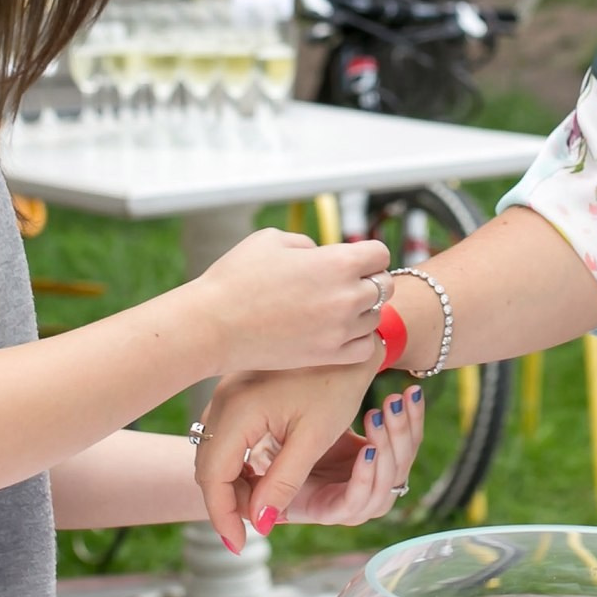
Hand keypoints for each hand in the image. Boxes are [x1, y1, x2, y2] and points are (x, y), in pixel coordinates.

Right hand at [188, 229, 393, 374]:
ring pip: (375, 317)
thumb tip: (321, 255)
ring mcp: (339, 329)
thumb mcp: (272, 240)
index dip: (367, 253)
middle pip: (384, 285)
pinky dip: (358, 339)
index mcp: (336, 262)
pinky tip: (337, 332)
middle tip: (344, 283)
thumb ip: (308, 244)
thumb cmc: (236, 278)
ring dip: (362, 310)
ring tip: (335, 308)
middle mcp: (345, 296)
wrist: (212, 325)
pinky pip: (365, 348)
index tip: (353, 258)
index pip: (380, 254)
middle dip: (368, 280)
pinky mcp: (327, 356)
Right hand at [197, 362, 401, 543]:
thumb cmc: (335, 380)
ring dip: (232, 484)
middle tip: (248, 530)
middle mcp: (223, 403)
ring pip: (215, 455)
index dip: (223, 516)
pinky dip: (237, 463)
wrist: (344, 331)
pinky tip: (260, 477)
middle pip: (208, 468)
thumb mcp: (313, 437)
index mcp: (238, 413)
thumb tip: (261, 523)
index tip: (238, 544)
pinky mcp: (236, 394)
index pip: (213, 479)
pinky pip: (225, 438)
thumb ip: (283, 482)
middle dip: (226, 504)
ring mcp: (226, 396)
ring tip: (257, 508)